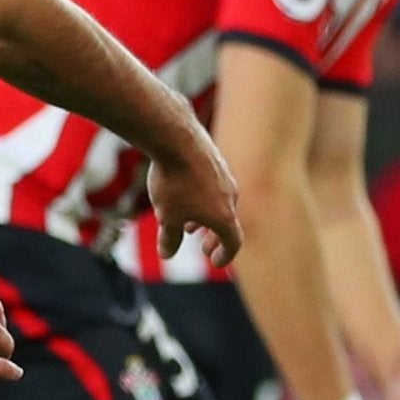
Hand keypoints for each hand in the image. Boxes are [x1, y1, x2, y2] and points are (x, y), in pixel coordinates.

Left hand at [146, 131, 241, 268]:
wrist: (175, 138)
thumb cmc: (173, 182)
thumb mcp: (166, 216)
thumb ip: (169, 238)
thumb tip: (167, 254)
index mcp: (224, 215)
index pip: (233, 242)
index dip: (226, 255)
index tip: (216, 262)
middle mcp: (230, 195)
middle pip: (228, 222)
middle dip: (216, 238)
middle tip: (204, 248)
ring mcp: (224, 176)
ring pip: (220, 202)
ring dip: (207, 218)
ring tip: (189, 226)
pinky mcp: (214, 159)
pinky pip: (212, 186)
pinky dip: (202, 199)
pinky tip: (183, 196)